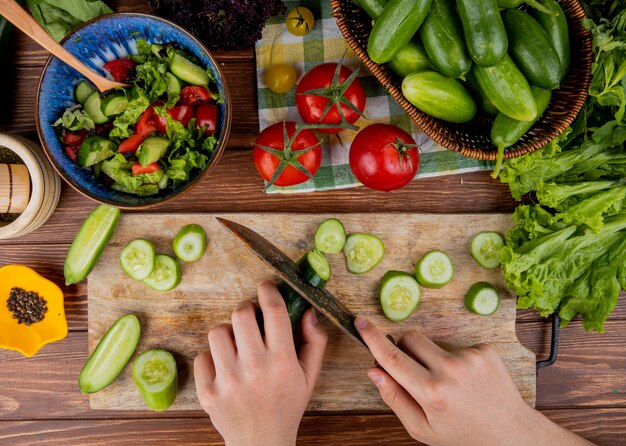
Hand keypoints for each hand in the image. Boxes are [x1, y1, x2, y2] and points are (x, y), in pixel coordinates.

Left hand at [194, 280, 327, 445]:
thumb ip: (314, 342)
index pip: (273, 311)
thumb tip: (308, 312)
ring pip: (218, 332)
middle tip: (251, 321)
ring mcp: (228, 380)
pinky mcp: (207, 391)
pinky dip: (212, 357)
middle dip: (246, 311)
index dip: (268, 291)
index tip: (265, 287)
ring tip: (237, 346)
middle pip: (241, 314)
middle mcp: (254, 368)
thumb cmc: (287, 406)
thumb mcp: (309, 376)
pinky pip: (202, 355)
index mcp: (282, 361)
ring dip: (228, 334)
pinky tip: (225, 367)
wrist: (261, 443)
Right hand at [355, 316, 593, 445]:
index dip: (373, 338)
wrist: (510, 432)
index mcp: (431, 392)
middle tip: (414, 371)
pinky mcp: (484, 349)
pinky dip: (455, 358)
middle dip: (404, 349)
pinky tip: (466, 379)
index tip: (360, 323)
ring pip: (432, 342)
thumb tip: (374, 371)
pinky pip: (455, 344)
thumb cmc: (462, 434)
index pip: (393, 357)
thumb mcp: (422, 428)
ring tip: (449, 382)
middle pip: (409, 338)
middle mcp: (450, 370)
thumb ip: (395, 398)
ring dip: (431, 356)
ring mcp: (470, 357)